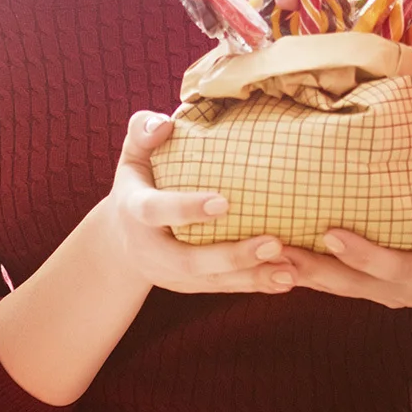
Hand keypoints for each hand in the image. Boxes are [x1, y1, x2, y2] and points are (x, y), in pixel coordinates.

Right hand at [102, 112, 297, 295]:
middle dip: (231, 256)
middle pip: (188, 262)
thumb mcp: (133, 154)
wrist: (120, 241)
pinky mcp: (189, 286)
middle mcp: (151, 250)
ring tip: (291, 270)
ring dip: (252, 277)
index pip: (157, 211)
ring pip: (211, 281)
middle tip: (273, 243)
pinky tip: (287, 278)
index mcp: (135, 211)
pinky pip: (223, 288)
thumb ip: (143, 131)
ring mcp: (169, 274)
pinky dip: (255, 284)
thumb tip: (166, 124)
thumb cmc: (138, 183)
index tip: (224, 202)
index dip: (187, 209)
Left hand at [278, 127, 411, 308]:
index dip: (361, 253)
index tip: (330, 234)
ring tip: (262, 253)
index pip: (391, 266)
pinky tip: (272, 258)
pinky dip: (304, 272)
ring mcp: (380, 295)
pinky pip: (331, 285)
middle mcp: (400, 291)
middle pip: (350, 284)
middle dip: (312, 268)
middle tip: (277, 248)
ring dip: (299, 272)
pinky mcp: (365, 292)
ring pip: (333, 289)